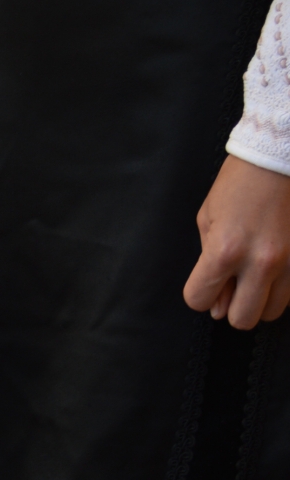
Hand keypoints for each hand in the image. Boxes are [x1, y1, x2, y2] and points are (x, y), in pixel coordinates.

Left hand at [183, 154, 289, 329]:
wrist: (278, 160)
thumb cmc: (238, 186)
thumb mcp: (207, 221)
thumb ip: (207, 266)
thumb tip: (217, 306)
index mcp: (226, 251)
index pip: (199, 301)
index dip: (199, 295)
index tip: (206, 283)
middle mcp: (261, 262)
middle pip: (242, 319)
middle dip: (231, 307)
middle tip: (232, 285)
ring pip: (271, 312)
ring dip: (259, 300)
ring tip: (254, 275)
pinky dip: (279, 289)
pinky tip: (272, 269)